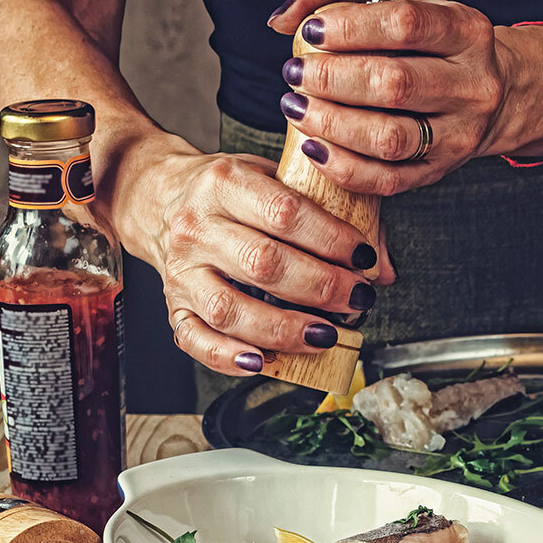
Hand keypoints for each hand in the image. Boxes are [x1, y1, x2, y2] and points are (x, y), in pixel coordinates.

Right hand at [113, 134, 394, 375]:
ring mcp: (181, 270)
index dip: (331, 239)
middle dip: (320, 287)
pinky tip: (263, 363)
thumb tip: (383, 268)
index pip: (284, 212)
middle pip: (263, 263)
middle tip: (357, 299)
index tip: (363, 257)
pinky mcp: (172, 305)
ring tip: (325, 335)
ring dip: (284, 330)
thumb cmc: (231, 192)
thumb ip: (333, 214)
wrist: (158, 196)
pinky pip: (195, 339)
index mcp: (225, 183)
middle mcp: (197, 227)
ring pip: (230, 309)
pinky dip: (228, 357)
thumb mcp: (278, 179)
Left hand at [268, 0, 512, 195]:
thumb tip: (285, 18)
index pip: (405, 25)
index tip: (310, 33)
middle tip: (296, 74)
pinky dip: (344, 168)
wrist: (496, 95)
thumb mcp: (396, 0)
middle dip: (332, 80)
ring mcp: (460, 134)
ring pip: (390, 138)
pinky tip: (314, 147)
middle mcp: (472, 85)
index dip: (350, 29)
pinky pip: (389, 180)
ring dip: (333, 125)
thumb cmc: (430, 41)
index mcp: (466, 31)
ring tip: (297, 109)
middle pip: (395, 85)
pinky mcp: (441, 171)